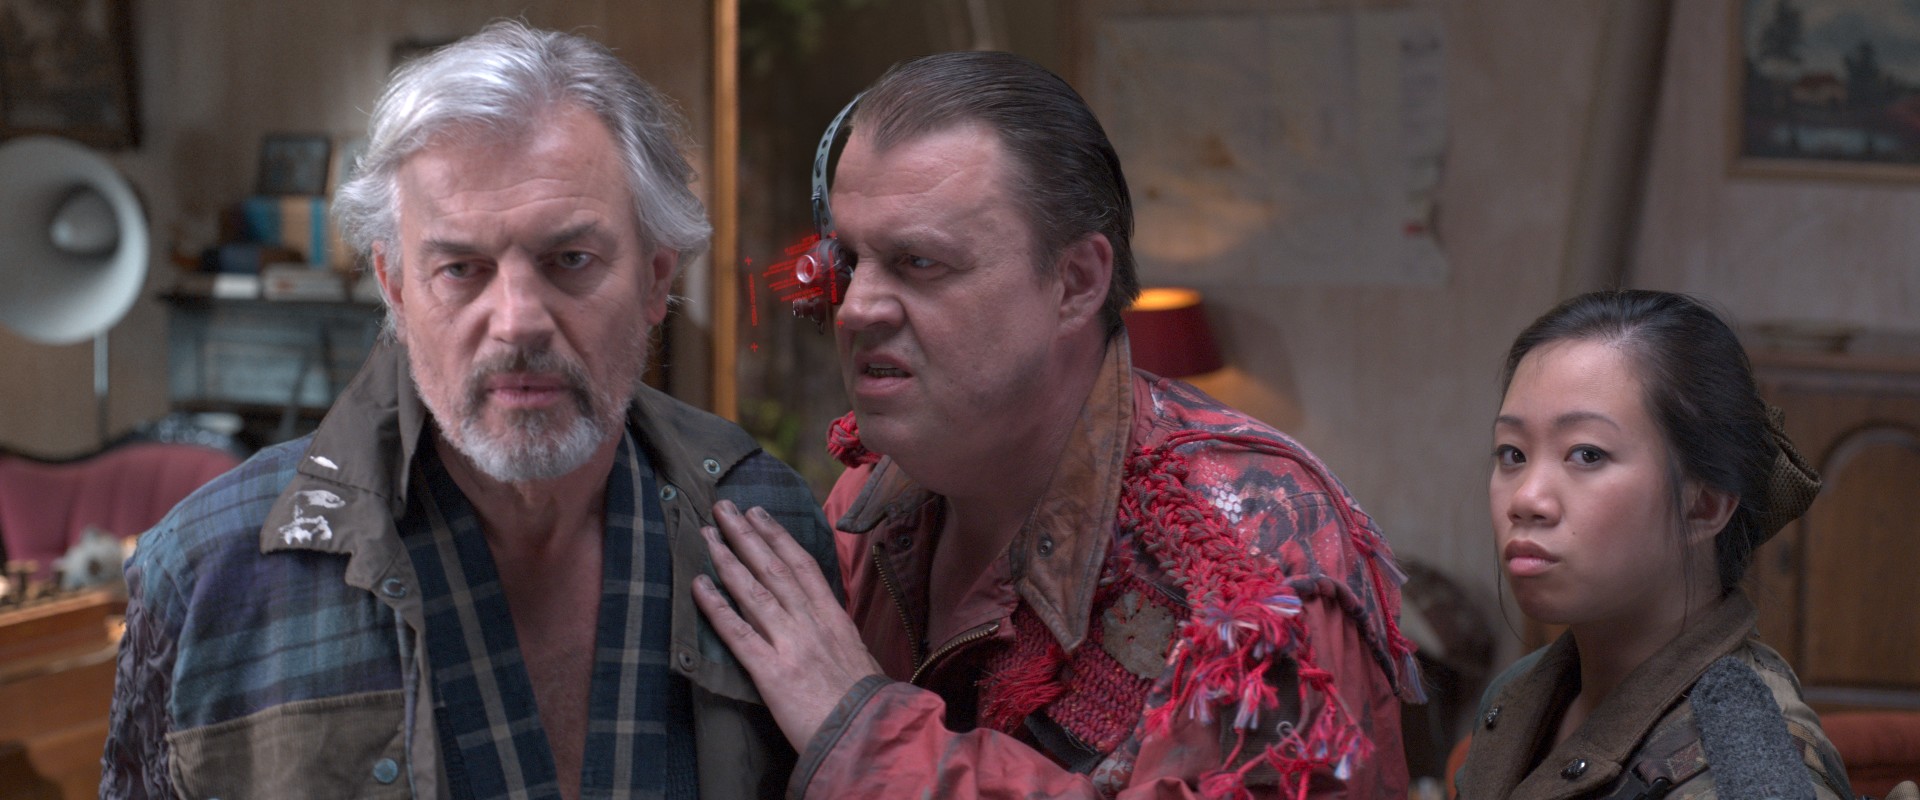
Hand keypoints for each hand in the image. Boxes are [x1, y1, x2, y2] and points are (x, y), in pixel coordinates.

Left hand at [692, 499, 884, 748]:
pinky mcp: (771, 672)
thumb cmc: (865, 704)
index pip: (802, 566)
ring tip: (707, 534)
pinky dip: (716, 607)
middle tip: (723, 507)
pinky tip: (698, 586)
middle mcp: (811, 623)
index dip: (778, 537)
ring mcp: (791, 645)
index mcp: (834, 619)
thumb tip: (822, 620)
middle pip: (774, 568)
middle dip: (746, 534)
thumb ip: (836, 635)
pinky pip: (738, 633)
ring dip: (727, 558)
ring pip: (754, 591)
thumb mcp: (858, 658)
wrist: (869, 735)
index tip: (759, 514)